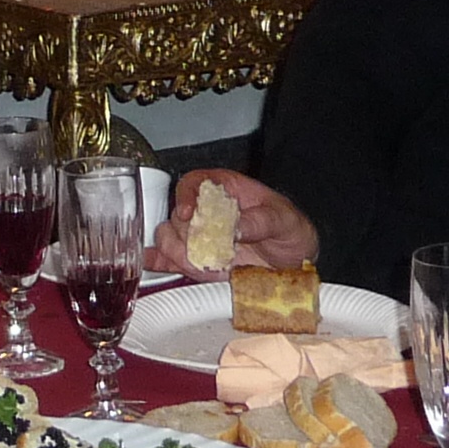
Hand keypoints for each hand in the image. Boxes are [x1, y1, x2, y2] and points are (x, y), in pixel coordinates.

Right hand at [154, 169, 316, 275]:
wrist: (294, 263)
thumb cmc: (290, 231)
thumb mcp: (284, 221)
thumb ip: (260, 221)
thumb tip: (236, 227)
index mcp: (227, 190)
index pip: (195, 183)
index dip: (186, 196)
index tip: (189, 214)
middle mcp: (208, 211)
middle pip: (177, 215)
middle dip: (187, 235)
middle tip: (205, 250)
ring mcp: (200, 236)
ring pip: (169, 238)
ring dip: (179, 253)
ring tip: (202, 264)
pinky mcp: (196, 259)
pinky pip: (167, 258)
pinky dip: (158, 262)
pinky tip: (154, 264)